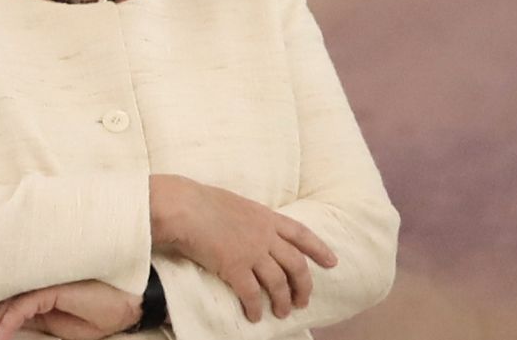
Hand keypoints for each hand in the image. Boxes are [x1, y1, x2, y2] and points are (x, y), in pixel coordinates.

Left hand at [0, 280, 140, 339]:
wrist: (127, 305)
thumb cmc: (98, 313)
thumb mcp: (61, 327)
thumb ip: (36, 322)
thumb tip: (7, 327)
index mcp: (34, 292)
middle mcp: (33, 285)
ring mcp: (41, 284)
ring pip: (2, 307)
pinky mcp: (50, 289)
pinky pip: (21, 308)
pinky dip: (6, 325)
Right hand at [150, 174, 336, 322]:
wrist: (183, 207)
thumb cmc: (202, 201)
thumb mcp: (237, 204)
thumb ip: (251, 219)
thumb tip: (251, 231)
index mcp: (266, 217)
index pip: (301, 234)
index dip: (319, 249)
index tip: (332, 262)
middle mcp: (265, 235)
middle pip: (296, 264)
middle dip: (303, 286)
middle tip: (302, 301)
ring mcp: (252, 251)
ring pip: (278, 282)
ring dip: (282, 301)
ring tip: (281, 312)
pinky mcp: (234, 267)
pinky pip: (251, 293)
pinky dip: (255, 307)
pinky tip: (254, 315)